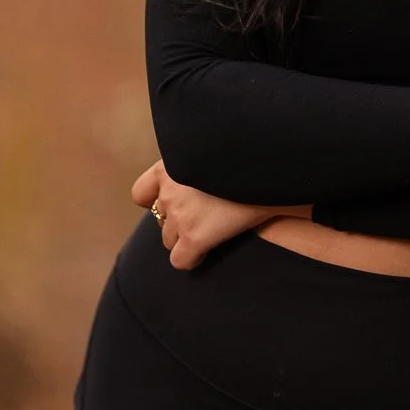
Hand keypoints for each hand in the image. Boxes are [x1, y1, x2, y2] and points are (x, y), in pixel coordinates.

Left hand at [130, 159, 310, 270]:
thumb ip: (197, 163)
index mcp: (169, 166)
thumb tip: (199, 174)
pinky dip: (192, 258)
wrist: (268, 164)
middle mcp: (169, 190)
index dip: (157, 201)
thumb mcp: (213, 148)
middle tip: (207, 215)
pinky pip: (180, 260)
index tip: (178, 202)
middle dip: (179, 220)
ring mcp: (180, 215)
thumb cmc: (249, 154)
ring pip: (169, 240)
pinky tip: (209, 250)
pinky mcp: (194, 237)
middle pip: (161, 219)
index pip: (141, 193)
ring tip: (212, 230)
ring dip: (186, 237)